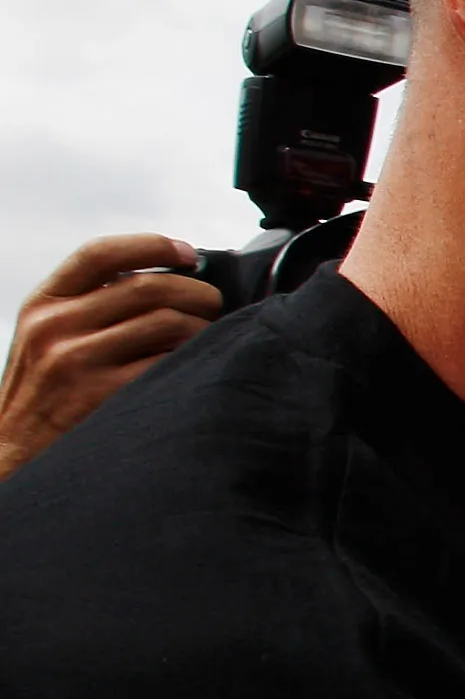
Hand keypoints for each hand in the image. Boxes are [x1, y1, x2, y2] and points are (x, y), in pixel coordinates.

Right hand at [0, 234, 218, 479]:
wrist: (13, 452)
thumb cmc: (44, 393)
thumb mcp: (46, 337)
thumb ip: (89, 305)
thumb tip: (166, 276)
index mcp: (43, 305)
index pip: (101, 254)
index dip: (153, 246)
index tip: (188, 253)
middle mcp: (56, 327)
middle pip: (148, 287)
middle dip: (196, 292)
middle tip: (212, 303)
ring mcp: (78, 361)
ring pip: (167, 322)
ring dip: (202, 327)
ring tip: (206, 339)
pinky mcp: (103, 395)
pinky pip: (169, 364)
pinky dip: (192, 360)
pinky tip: (195, 367)